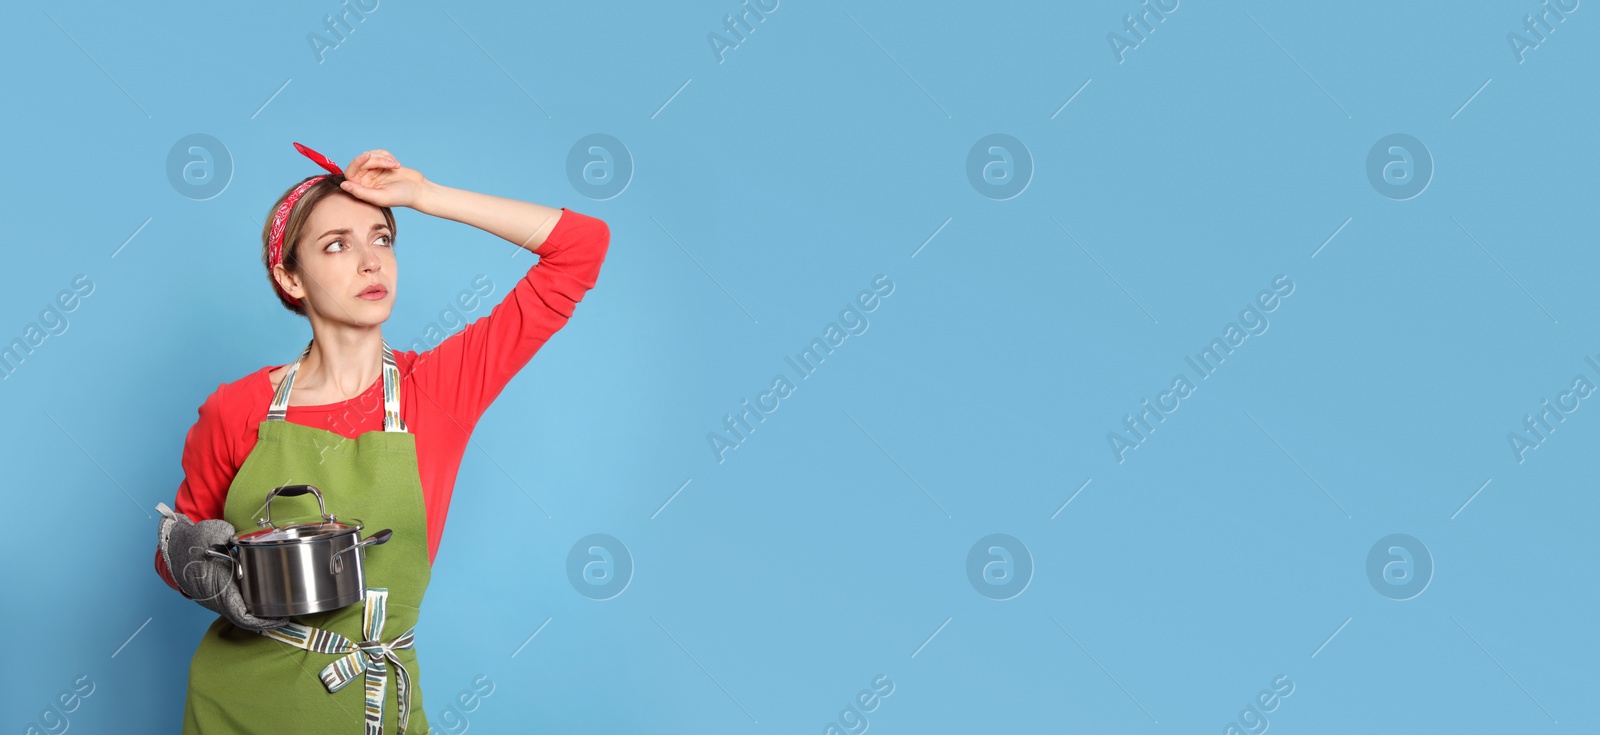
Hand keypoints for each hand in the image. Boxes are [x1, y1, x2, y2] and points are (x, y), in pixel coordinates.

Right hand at [157, 508, 289, 631]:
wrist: (173, 545)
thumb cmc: (192, 541)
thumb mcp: (210, 533)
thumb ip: (226, 535)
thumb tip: (234, 538)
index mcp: (218, 589)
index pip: (243, 615)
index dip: (264, 620)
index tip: (282, 617)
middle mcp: (218, 598)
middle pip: (246, 617)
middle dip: (267, 617)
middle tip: (289, 611)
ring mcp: (217, 597)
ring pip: (242, 610)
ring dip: (260, 611)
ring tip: (282, 606)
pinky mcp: (218, 591)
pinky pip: (237, 602)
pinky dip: (252, 602)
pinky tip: (267, 594)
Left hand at [338, 149, 430, 209]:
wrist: (419, 189)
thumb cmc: (402, 197)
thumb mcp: (381, 197)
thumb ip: (362, 193)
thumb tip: (344, 185)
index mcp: (362, 190)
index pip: (350, 173)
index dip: (357, 162)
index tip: (367, 155)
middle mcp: (365, 180)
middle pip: (362, 162)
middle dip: (377, 160)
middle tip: (392, 163)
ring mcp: (373, 171)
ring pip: (370, 156)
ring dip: (384, 158)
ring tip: (397, 165)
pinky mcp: (381, 164)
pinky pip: (378, 153)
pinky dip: (387, 155)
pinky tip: (396, 164)